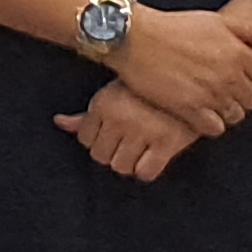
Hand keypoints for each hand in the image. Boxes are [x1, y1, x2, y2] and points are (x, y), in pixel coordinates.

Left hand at [59, 80, 202, 181]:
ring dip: (128, 162)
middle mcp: (120, 119)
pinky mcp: (167, 142)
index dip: (97, 139)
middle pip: (100, 156)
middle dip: (111, 152)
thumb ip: (87, 113)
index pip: (84, 139)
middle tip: (126, 142)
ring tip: (140, 149)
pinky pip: (145, 172)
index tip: (112, 133)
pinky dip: (147, 169)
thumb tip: (59, 122)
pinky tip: (153, 157)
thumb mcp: (113, 93)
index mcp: (103, 104)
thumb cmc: (148, 87)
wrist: (191, 79)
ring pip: (120, 166)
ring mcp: (143, 131)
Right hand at [107, 5, 251, 134]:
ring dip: (224, 112)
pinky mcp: (188, 108)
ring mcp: (210, 93)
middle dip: (240, 97)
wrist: (133, 37)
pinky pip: (214, 128)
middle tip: (220, 91)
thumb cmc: (173, 26)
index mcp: (239, 53)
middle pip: (251, 100)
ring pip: (234, 116)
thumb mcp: (216, 21)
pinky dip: (209, 124)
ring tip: (208, 103)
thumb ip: (251, 31)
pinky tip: (197, 113)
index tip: (237, 79)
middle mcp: (229, 75)